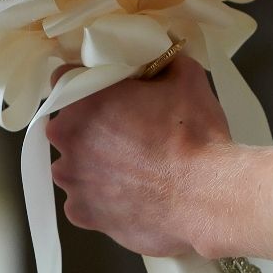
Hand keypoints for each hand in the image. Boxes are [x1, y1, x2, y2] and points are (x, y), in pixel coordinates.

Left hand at [46, 56, 232, 256]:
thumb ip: (165, 62)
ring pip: (76, 165)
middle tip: (129, 131)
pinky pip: (85, 201)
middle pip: (69, 126)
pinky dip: (102, 198)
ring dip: (95, 164)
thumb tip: (163, 58)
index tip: (108, 91)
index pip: (65, 80)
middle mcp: (67, 142)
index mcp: (82, 103)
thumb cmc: (194, 134)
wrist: (207, 196)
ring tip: (134, 168)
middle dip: (91, 126)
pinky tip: (131, 193)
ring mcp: (73, 182)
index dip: (87, 82)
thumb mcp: (186, 77)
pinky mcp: (84, 215)